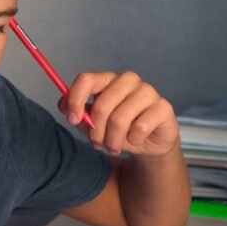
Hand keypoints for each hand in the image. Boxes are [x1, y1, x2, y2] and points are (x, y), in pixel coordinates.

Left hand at [59, 71, 179, 157]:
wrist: (148, 143)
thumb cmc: (119, 129)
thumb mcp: (94, 123)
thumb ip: (78, 113)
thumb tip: (63, 105)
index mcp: (108, 79)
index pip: (86, 79)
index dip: (75, 100)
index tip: (71, 119)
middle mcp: (128, 80)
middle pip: (102, 105)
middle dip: (95, 132)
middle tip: (97, 144)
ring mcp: (148, 92)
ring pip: (119, 119)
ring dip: (113, 140)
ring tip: (113, 146)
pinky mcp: (163, 107)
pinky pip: (140, 127)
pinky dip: (133, 140)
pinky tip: (135, 141)